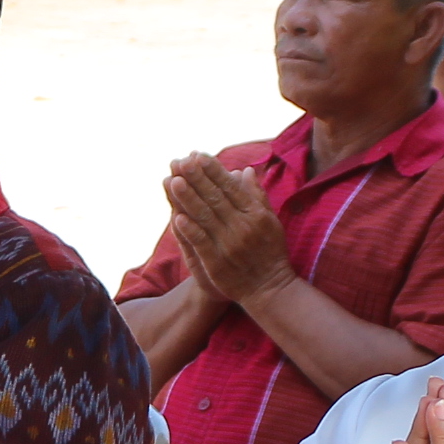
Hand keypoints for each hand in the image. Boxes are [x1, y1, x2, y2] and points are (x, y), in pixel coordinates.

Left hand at [164, 158, 292, 304]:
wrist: (269, 288)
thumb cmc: (269, 250)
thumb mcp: (269, 221)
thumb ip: (256, 195)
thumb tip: (244, 170)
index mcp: (254, 214)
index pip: (230, 188)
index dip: (214, 171)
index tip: (198, 155)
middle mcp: (242, 227)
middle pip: (215, 199)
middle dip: (197, 178)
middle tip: (181, 161)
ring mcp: (229, 245)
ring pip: (205, 218)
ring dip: (188, 199)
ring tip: (173, 180)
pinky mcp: (217, 263)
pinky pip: (201, 243)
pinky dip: (190, 230)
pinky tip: (176, 217)